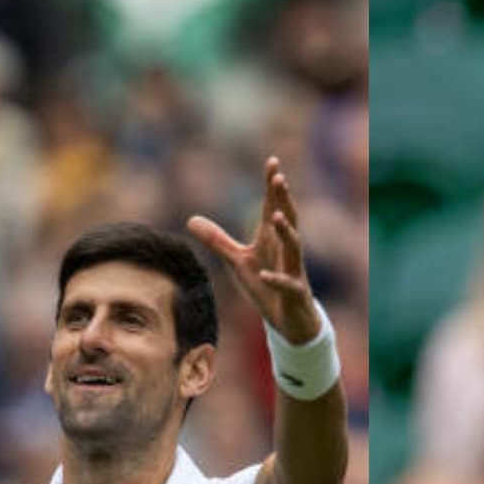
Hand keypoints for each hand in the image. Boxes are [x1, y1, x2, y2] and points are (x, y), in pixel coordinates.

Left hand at [186, 157, 318, 342]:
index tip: (272, 163)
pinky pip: (287, 284)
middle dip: (284, 199)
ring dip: (286, 231)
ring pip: (293, 246)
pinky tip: (266, 274)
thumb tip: (190, 219)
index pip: (273, 207)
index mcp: (272, 240)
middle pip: (288, 219)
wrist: (288, 320)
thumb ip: (217, 240)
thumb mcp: (237, 261)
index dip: (272, 187)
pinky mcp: (294, 292)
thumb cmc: (266, 285)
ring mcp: (292, 270)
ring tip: (278, 215)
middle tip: (279, 178)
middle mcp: (285, 250)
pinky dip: (277, 279)